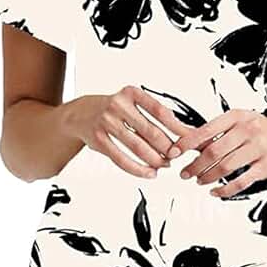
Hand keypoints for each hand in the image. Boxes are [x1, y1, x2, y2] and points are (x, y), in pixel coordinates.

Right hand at [66, 85, 190, 177]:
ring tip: (163, 165)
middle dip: (166, 147)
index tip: (186, 139)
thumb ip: (153, 114)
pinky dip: (138, 169)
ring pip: (137, 147)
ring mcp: (107, 122)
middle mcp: (118, 106)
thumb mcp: (132, 102)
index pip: (159, 111)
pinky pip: (122, 159)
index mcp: (131, 93)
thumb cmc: (113, 109)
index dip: (175, 127)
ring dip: (154, 160)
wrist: (81, 113)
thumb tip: (181, 131)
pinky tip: (148, 173)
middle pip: (150, 131)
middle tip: (175, 156)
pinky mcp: (99, 140)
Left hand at [167, 109, 266, 196]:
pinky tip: (217, 192)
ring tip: (199, 181)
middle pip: (214, 151)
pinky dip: (226, 189)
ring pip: (226, 167)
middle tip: (185, 173)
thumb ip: (219, 130)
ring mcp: (258, 149)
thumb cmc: (265, 129)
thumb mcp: (242, 121)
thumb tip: (189, 140)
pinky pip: (242, 181)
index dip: (187, 143)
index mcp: (237, 117)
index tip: (174, 152)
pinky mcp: (266, 167)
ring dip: (208, 177)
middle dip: (195, 165)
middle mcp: (248, 131)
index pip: (206, 130)